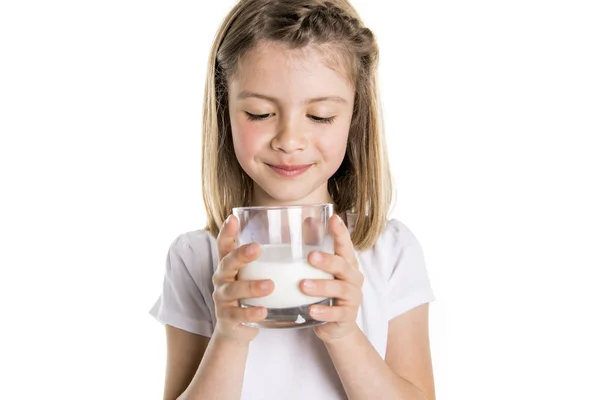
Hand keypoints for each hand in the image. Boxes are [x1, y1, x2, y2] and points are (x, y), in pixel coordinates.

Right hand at [212, 215, 273, 343]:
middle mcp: (222, 279)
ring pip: (233, 290)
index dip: (226, 231)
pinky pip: (239, 315)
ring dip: (251, 287)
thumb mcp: (254, 275)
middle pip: (227, 263)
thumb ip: (268, 258)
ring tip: (270, 285)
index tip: (233, 218)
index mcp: (229, 265)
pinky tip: (263, 311)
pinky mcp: (228, 318)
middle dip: (241, 256)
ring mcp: (223, 299)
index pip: (224, 245)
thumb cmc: (250, 294)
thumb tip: (305, 230)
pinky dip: (251, 313)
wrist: (237, 328)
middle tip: (257, 249)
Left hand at [300, 214, 363, 342]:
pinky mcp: (347, 316)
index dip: (341, 232)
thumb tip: (307, 220)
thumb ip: (316, 248)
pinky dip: (324, 312)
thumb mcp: (322, 272)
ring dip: (321, 286)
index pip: (345, 245)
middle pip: (343, 265)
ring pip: (339, 289)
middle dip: (327, 260)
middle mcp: (352, 278)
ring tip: (303, 285)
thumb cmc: (327, 294)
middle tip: (310, 256)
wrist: (337, 327)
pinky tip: (311, 310)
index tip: (334, 218)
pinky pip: (336, 313)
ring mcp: (352, 298)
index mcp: (347, 264)